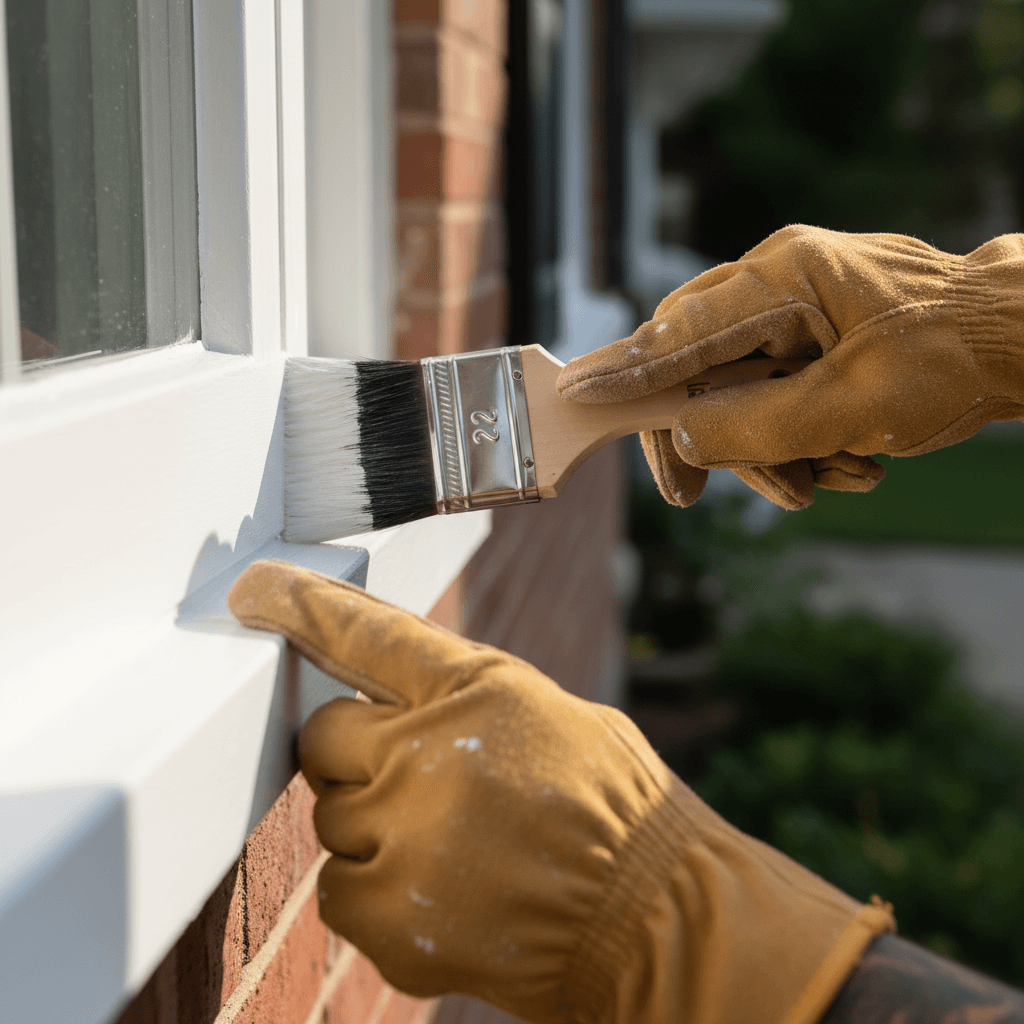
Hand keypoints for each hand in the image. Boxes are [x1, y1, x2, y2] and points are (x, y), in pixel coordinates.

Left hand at [228, 560, 893, 1023]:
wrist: (651, 920)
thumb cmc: (612, 809)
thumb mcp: (551, 717)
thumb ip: (463, 703)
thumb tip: (393, 702)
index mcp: (477, 690)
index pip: (369, 632)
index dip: (305, 604)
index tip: (254, 589)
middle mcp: (428, 755)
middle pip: (323, 735)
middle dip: (354, 754)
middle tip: (415, 783)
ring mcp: (404, 838)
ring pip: (332, 818)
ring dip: (375, 829)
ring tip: (454, 850)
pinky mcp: (389, 918)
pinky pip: (339, 890)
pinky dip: (378, 894)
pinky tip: (445, 897)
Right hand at [556, 226, 1023, 509]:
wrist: (1023, 341)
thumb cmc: (955, 358)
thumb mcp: (851, 407)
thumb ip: (754, 425)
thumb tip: (683, 435)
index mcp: (785, 277)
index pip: (678, 330)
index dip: (624, 371)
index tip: (574, 395)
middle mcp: (780, 282)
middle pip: (695, 362)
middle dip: (702, 435)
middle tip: (686, 494)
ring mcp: (796, 307)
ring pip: (735, 387)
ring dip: (767, 448)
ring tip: (817, 485)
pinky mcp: (812, 334)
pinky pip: (773, 392)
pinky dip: (798, 437)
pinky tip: (845, 465)